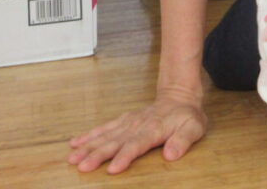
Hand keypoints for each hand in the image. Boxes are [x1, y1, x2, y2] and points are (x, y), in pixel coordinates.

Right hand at [67, 90, 206, 173]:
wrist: (179, 96)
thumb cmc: (187, 116)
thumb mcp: (194, 128)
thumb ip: (182, 141)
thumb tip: (171, 154)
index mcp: (154, 129)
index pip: (137, 145)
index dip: (124, 157)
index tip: (112, 169)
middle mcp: (137, 125)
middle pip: (115, 141)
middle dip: (97, 154)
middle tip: (81, 166)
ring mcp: (128, 122)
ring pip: (105, 135)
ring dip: (88, 146)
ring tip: (72, 157)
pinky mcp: (123, 120)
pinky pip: (104, 128)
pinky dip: (89, 135)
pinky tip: (75, 142)